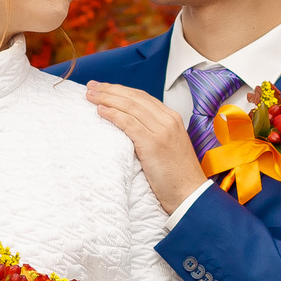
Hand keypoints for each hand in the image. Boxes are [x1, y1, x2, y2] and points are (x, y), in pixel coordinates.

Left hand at [85, 80, 207, 214]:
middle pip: (134, 97)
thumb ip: (154, 131)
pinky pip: (128, 123)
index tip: (104, 88)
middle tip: (91, 87)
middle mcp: (168, 120)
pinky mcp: (153, 144)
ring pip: (130, 107)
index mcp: (172, 118)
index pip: (142, 97)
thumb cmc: (177, 175)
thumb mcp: (169, 145)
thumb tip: (129, 125)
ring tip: (91, 96)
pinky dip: (113, 115)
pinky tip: (101, 111)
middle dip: (110, 90)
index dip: (121, 90)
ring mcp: (161, 131)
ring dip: (107, 99)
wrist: (190, 194)